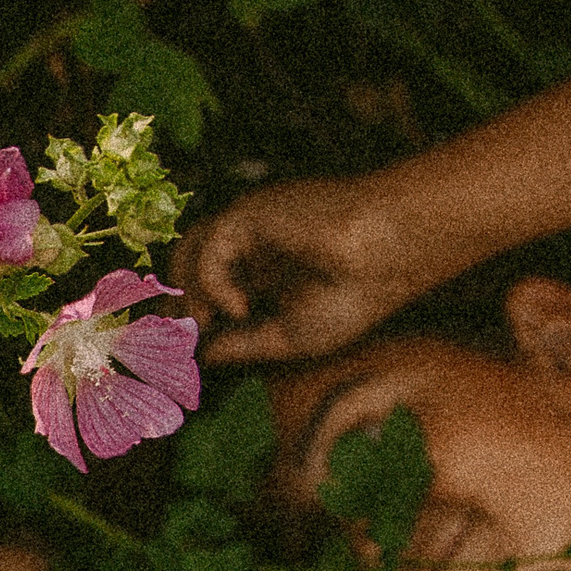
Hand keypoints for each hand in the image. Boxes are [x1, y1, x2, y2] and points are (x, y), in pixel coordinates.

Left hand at [167, 177, 426, 364]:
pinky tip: (238, 306)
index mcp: (261, 269)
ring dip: (187, 290)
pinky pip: (212, 245)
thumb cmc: (357, 292)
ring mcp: (249, 225)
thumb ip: (245, 344)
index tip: (183, 350)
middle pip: (187, 263)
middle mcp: (250, 244)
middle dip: (176, 302)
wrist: (393, 254)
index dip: (189, 315)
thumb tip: (203, 357)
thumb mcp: (293, 335)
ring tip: (201, 324)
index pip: (204, 285)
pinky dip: (213, 281)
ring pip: (190, 248)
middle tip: (178, 338)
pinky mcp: (252, 213)